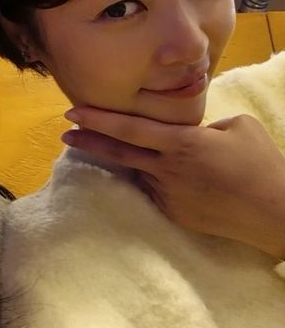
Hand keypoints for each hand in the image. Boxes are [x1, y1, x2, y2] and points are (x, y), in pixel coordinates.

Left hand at [62, 107, 284, 258]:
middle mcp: (167, 169)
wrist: (276, 213)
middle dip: (88, 141)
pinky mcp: (173, 213)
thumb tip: (187, 128)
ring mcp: (168, 194)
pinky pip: (155, 190)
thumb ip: (204, 123)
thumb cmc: (262, 164)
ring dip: (133, 161)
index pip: (129, 129)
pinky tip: (174, 178)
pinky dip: (155, 179)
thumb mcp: (237, 126)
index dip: (98, 120)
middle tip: (65, 132)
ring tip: (130, 152)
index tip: (72, 114)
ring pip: (140, 171)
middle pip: (118, 153)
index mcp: (182, 143)